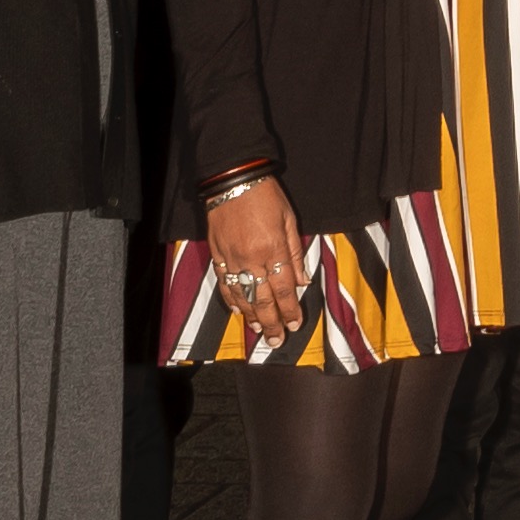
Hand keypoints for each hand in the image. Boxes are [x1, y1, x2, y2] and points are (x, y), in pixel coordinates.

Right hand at [206, 182, 314, 359]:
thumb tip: (301, 280)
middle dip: (272, 322)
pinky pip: (224, 283)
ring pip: (242, 296)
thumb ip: (295, 252)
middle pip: (263, 299)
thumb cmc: (266, 196)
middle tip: (277, 340)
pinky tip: (238, 311)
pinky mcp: (217, 254)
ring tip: (259, 332)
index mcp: (272, 248)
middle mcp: (251, 258)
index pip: (284, 288)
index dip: (290, 309)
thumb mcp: (289, 219)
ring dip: (252, 317)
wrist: (233, 180)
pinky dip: (231, 300)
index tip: (295, 324)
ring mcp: (232, 258)